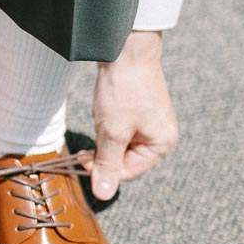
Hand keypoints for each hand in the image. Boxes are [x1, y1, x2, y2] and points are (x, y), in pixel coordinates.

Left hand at [80, 30, 178, 200]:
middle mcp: (160, 134)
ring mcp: (150, 120)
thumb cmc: (125, 90)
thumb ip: (107, 164)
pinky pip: (119, 124)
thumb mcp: (113, 132)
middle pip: (123, 157)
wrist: (126, 49)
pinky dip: (107, 119)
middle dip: (104, 146)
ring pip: (118, 140)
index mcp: (162, 143)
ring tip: (104, 111)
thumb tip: (103, 195)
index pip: (127, 172)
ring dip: (105, 131)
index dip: (102, 168)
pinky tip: (106, 104)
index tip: (82, 158)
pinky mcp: (139, 107)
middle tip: (96, 127)